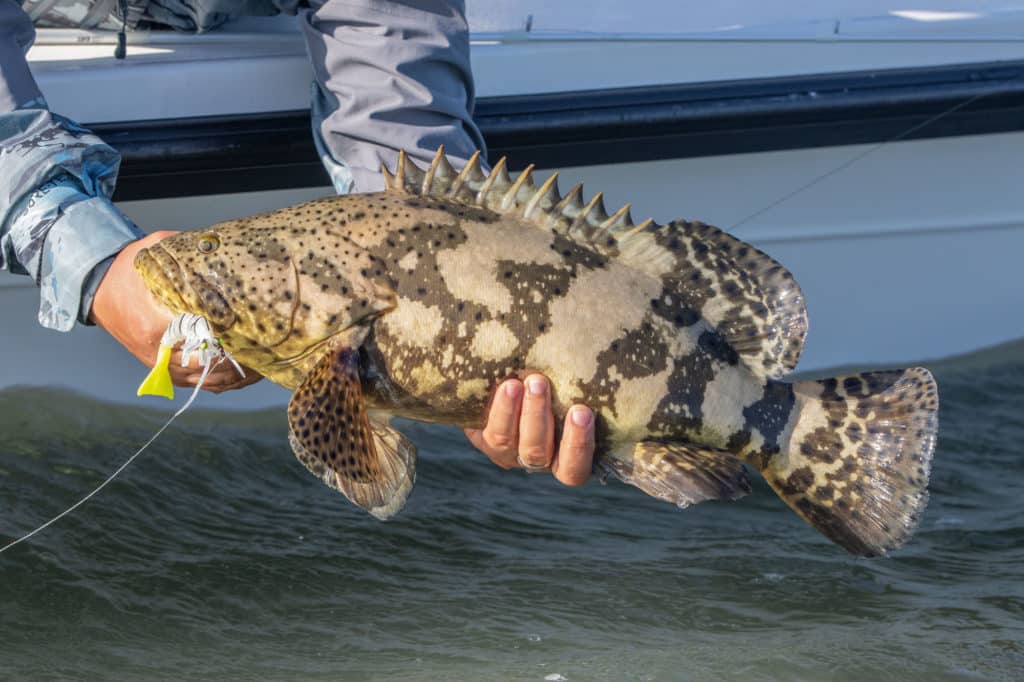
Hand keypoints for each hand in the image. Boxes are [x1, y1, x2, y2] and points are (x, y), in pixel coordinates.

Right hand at [89, 230, 261, 393]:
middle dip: (243, 361)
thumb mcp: (156, 250)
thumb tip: (226, 247)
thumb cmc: (129, 269)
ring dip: (238, 376)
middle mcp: (160, 352)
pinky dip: (223, 382)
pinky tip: (245, 374)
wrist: (98, 290)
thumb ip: (190, 252)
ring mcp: (161, 365)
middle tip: (270, 352)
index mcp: (157, 324)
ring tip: (265, 364)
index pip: (205, 340)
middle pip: (212, 367)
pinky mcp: (163, 371)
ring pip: (208, 381)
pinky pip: (199, 384)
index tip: (258, 335)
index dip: (234, 341)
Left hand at [465, 374, 593, 485]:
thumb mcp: (582, 385)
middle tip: (540, 382)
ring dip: (512, 412)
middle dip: (539, 419)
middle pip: (538, 453)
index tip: (583, 410)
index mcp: (567, 457)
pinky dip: (493, 408)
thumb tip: (652, 335)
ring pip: (508, 443)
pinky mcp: (481, 438)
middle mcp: (537, 459)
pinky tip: (501, 384)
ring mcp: (508, 451)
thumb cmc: (564, 382)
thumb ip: (602, 378)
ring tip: (518, 381)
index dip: (578, 445)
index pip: (575, 468)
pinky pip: (484, 430)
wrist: (509, 381)